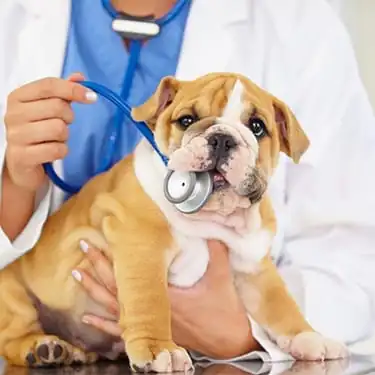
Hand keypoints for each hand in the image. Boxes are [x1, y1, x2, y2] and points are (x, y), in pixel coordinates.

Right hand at [4, 73, 96, 190]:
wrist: (23, 165)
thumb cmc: (38, 133)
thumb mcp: (48, 109)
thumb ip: (62, 92)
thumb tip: (80, 77)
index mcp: (18, 97)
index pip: (49, 85)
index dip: (73, 89)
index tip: (91, 97)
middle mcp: (13, 114)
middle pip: (57, 107)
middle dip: (68, 118)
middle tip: (63, 124)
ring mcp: (15, 136)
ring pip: (59, 129)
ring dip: (64, 136)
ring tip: (55, 139)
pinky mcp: (22, 157)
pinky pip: (57, 150)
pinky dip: (61, 151)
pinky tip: (52, 152)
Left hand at [73, 241, 258, 358]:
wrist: (229, 341)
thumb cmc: (224, 310)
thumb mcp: (221, 277)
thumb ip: (215, 251)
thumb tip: (209, 229)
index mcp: (164, 294)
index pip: (130, 275)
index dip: (112, 259)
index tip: (99, 241)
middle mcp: (151, 310)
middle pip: (117, 288)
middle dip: (98, 267)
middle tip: (84, 248)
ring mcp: (150, 324)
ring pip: (114, 308)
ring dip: (94, 291)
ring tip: (77, 276)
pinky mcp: (153, 333)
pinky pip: (122, 330)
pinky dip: (103, 325)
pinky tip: (88, 319)